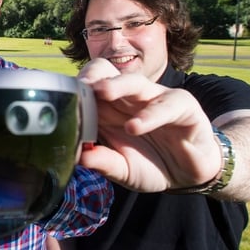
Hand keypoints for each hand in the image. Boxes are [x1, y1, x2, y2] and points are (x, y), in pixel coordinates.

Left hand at [77, 59, 221, 191]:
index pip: (91, 85)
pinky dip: (151, 114)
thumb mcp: (124, 169)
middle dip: (92, 78)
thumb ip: (104, 163)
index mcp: (111, 109)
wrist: (189, 174)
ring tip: (102, 93)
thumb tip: (80, 158)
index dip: (77, 87)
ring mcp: (157, 99)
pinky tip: (135, 126)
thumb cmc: (151, 164)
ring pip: (136, 82)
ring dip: (118, 85)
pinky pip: (168, 103)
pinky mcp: (184, 107)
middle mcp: (131, 99)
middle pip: (108, 75)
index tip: (60, 97)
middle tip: (78, 87)